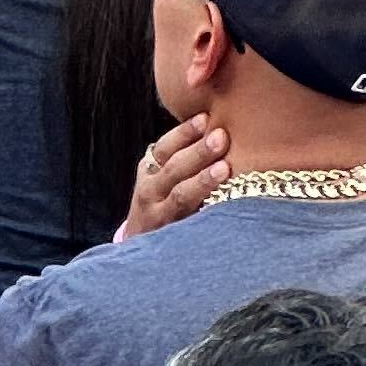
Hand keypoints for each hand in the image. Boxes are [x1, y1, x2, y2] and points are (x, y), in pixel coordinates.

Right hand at [122, 113, 228, 238]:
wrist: (139, 247)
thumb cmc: (159, 204)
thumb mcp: (159, 179)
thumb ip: (179, 159)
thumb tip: (214, 128)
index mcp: (149, 170)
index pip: (165, 147)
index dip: (184, 132)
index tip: (205, 118)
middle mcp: (151, 190)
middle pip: (174, 168)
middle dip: (198, 151)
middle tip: (221, 136)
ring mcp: (161, 215)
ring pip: (182, 195)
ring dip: (203, 180)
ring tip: (224, 167)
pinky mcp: (174, 237)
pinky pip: (191, 224)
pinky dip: (207, 211)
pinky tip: (227, 204)